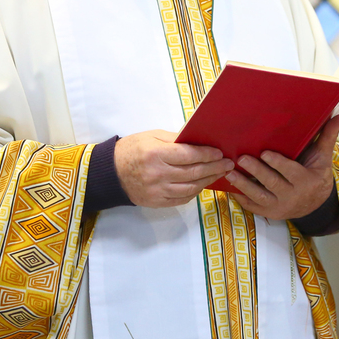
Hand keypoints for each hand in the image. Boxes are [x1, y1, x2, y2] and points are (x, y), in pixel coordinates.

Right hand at [115, 130, 233, 207]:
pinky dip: (195, 191)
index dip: (206, 154)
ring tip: (219, 174)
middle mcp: (157, 174)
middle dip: (214, 168)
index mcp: (155, 154)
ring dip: (208, 180)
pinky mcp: (157, 202)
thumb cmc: (131, 150)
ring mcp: (157, 191)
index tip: (219, 153)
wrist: (110, 173)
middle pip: (193, 172)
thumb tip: (197, 139)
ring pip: (191, 187)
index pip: (188, 155)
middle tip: (228, 164)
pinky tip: (203, 184)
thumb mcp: (150, 136)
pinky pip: (182, 198)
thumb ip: (174, 138)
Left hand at [225, 114, 338, 220]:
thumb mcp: (323, 157)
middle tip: (242, 158)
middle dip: (257, 171)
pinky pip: (253, 207)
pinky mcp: (269, 213)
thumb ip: (327, 136)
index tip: (264, 153)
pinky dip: (240, 198)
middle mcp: (292, 197)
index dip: (278, 164)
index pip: (291, 172)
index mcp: (306, 181)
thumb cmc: (316, 174)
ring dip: (243, 185)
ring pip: (259, 196)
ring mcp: (279, 207)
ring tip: (230, 172)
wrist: (315, 204)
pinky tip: (229, 187)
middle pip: (272, 184)